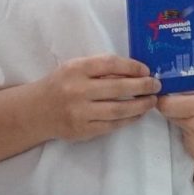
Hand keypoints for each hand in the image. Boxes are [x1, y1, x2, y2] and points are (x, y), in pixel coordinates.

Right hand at [36, 55, 158, 142]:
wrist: (37, 111)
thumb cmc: (61, 84)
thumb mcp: (75, 68)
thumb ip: (99, 68)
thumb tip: (134, 71)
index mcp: (76, 69)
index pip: (110, 64)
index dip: (132, 67)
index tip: (145, 70)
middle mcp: (77, 90)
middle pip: (118, 88)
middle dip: (142, 86)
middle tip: (156, 85)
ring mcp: (80, 112)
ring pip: (118, 110)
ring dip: (140, 105)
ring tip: (151, 101)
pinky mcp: (83, 130)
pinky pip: (112, 125)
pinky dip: (128, 120)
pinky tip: (137, 114)